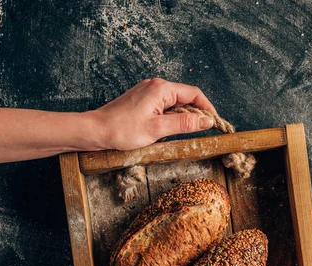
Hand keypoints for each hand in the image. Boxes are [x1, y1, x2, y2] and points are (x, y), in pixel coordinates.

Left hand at [91, 78, 216, 150]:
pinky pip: (163, 106)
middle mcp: (156, 85)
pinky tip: (167, 131)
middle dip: (196, 114)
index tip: (215, 122)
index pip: (194, 94)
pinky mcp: (142, 100)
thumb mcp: (158, 129)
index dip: (208, 108)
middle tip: (202, 132)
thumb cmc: (123, 130)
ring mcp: (148, 92)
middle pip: (185, 97)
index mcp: (161, 88)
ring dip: (182, 117)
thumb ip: (184, 123)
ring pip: (174, 103)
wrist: (96, 130)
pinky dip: (170, 118)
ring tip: (183, 134)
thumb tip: (206, 121)